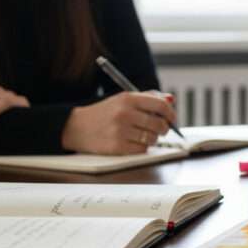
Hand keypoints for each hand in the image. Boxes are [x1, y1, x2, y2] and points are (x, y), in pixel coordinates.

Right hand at [61, 92, 176, 154]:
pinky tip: (133, 142)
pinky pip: (142, 149)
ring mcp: (120, 131)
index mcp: (128, 99)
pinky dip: (142, 147)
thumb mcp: (123, 99)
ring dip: (152, 138)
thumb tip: (171, 99)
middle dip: (163, 128)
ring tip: (143, 135)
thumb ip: (148, 98)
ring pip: (153, 138)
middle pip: (160, 124)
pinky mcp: (117, 146)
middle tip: (160, 129)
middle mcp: (125, 113)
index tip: (171, 118)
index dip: (171, 113)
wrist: (76, 127)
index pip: (161, 105)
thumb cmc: (104, 112)